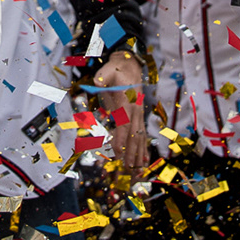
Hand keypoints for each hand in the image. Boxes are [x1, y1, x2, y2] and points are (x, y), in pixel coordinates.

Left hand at [91, 52, 148, 169]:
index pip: (124, 127)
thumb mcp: (107, 71)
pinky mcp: (138, 117)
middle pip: (134, 138)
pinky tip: (144, 163)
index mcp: (127, 104)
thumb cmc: (116, 70)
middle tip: (127, 173)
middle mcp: (135, 112)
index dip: (121, 141)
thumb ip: (102, 77)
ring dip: (139, 157)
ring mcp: (138, 115)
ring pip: (140, 140)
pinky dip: (143, 151)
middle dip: (131, 156)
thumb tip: (96, 82)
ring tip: (137, 174)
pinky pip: (141, 136)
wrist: (130, 65)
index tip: (117, 156)